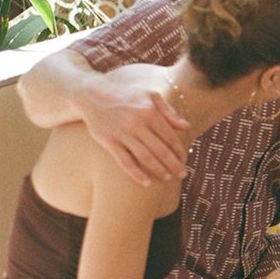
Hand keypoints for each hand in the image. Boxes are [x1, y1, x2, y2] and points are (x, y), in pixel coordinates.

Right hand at [79, 72, 189, 186]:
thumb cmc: (127, 95)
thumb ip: (169, 112)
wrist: (92, 95)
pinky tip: (147, 184)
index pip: (170, 137)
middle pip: (160, 150)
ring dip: (159, 170)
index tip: (185, 160)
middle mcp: (137, 123)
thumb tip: (187, 126)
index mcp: (150, 112)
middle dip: (174, 164)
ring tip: (168, 178)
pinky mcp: (108, 142)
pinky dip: (137, 174)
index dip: (180, 151)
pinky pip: (125, 161)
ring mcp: (122, 133)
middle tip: (182, 175)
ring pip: (145, 157)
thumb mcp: (151, 96)